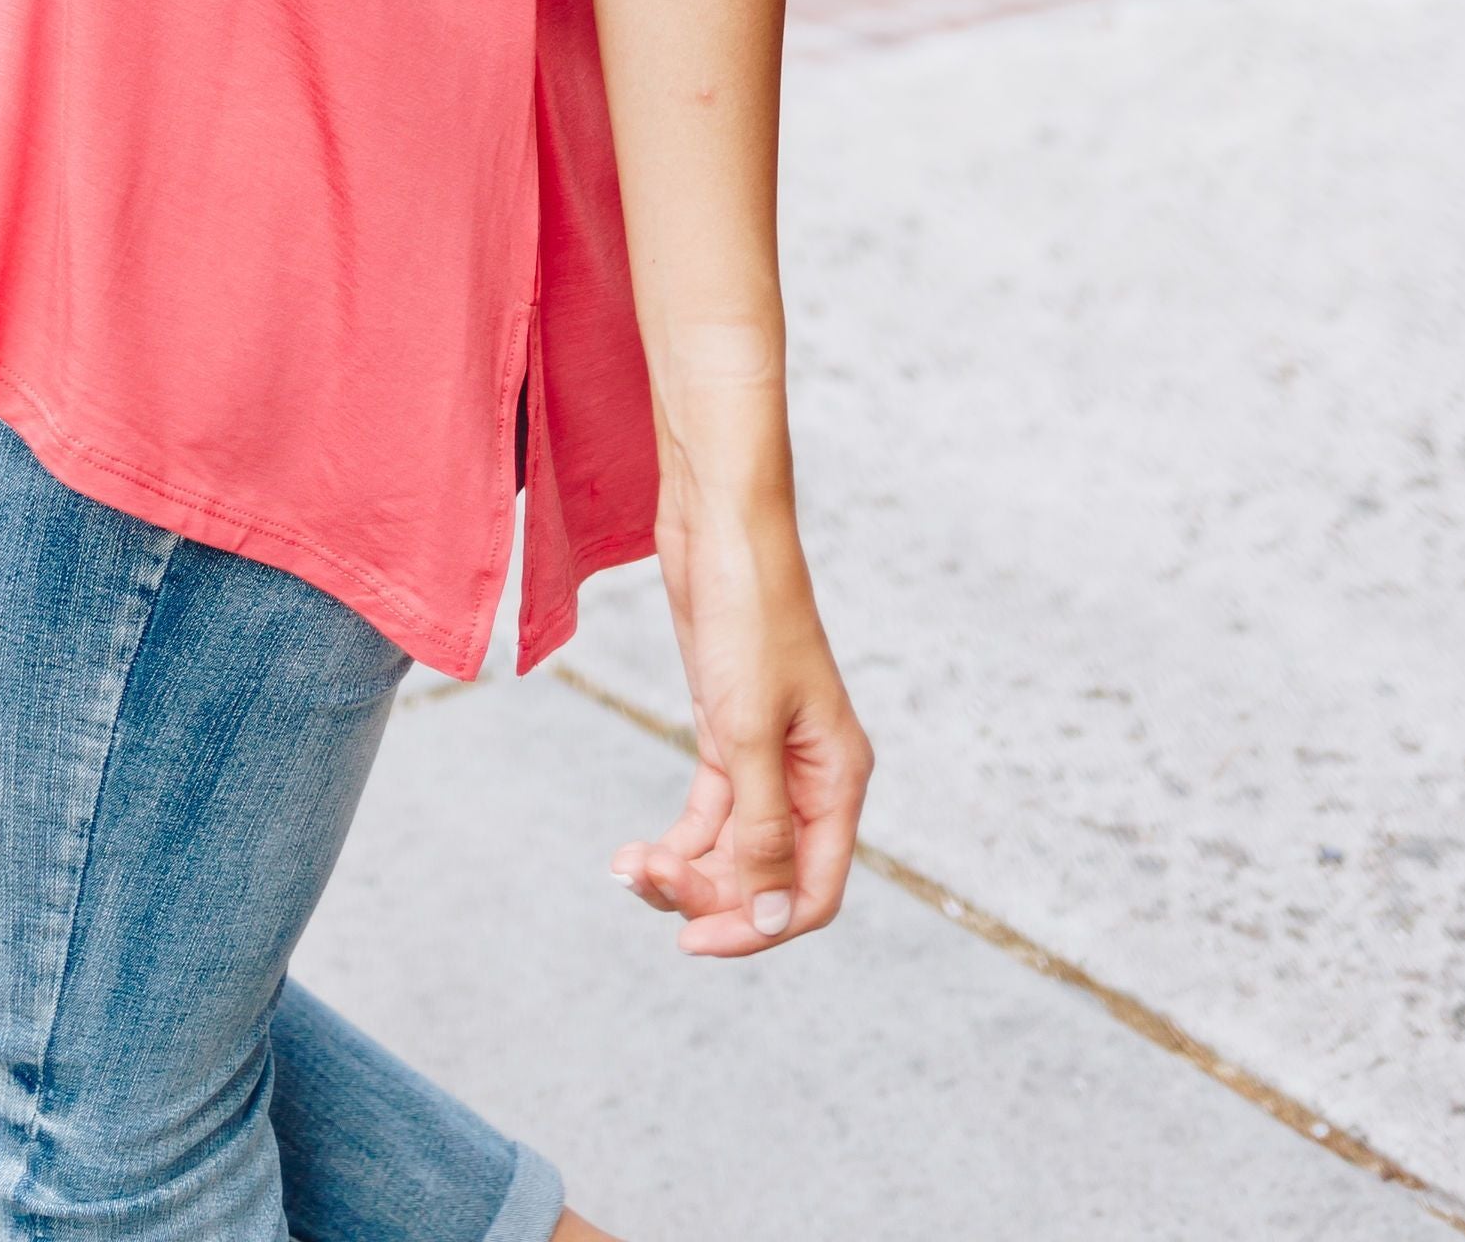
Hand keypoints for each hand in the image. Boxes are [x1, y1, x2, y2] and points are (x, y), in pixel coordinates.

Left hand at [613, 475, 871, 956]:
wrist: (718, 525)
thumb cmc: (747, 613)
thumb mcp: (746, 731)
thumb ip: (759, 832)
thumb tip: (767, 921)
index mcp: (838, 779)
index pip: (812, 891)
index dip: (756, 929)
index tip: (691, 940)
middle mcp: (810, 775)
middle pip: (766, 877)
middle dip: (707, 893)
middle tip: (644, 881)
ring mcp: (768, 755)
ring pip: (733, 848)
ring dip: (683, 869)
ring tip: (626, 868)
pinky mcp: (728, 731)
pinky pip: (710, 812)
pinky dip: (677, 838)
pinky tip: (634, 852)